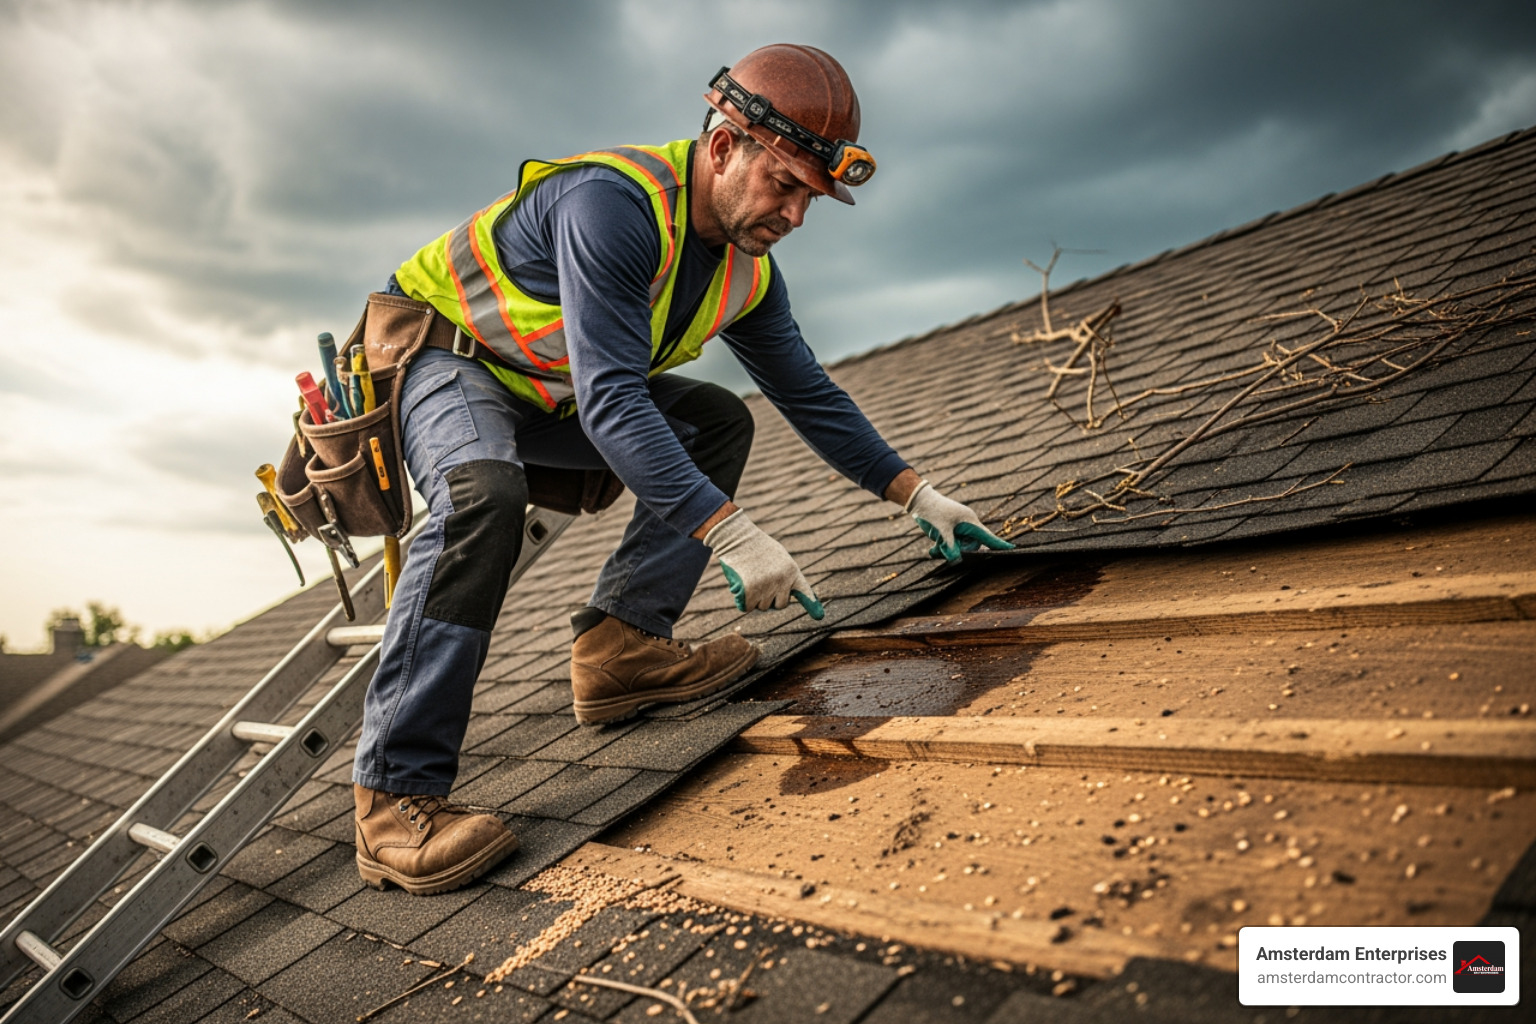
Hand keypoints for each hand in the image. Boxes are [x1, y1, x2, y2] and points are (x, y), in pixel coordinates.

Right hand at [704, 510, 823, 618]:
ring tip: (749, 578)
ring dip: (754, 598)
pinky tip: (739, 584)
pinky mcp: (750, 591)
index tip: (819, 617)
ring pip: (761, 607)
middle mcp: (782, 581)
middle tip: (760, 583)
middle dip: (770, 600)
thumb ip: (784, 575)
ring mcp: (766, 586)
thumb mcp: (777, 557)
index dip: (812, 605)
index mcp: (792, 571)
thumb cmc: (755, 546)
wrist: (737, 537)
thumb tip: (783, 596)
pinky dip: (741, 600)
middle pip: (780, 605)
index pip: (805, 592)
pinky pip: (746, 607)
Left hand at [905, 481, 1014, 562]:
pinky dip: (943, 547)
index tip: (1012, 548)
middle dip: (957, 550)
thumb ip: (950, 547)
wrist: (919, 501)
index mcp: (969, 522)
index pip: (987, 536)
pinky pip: (951, 544)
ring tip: (935, 545)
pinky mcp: (950, 530)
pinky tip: (933, 548)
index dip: (999, 544)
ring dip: (947, 549)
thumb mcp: (941, 531)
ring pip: (958, 547)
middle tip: (942, 546)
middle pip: (970, 546)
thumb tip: (957, 561)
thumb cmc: (933, 511)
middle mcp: (967, 525)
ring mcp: (958, 528)